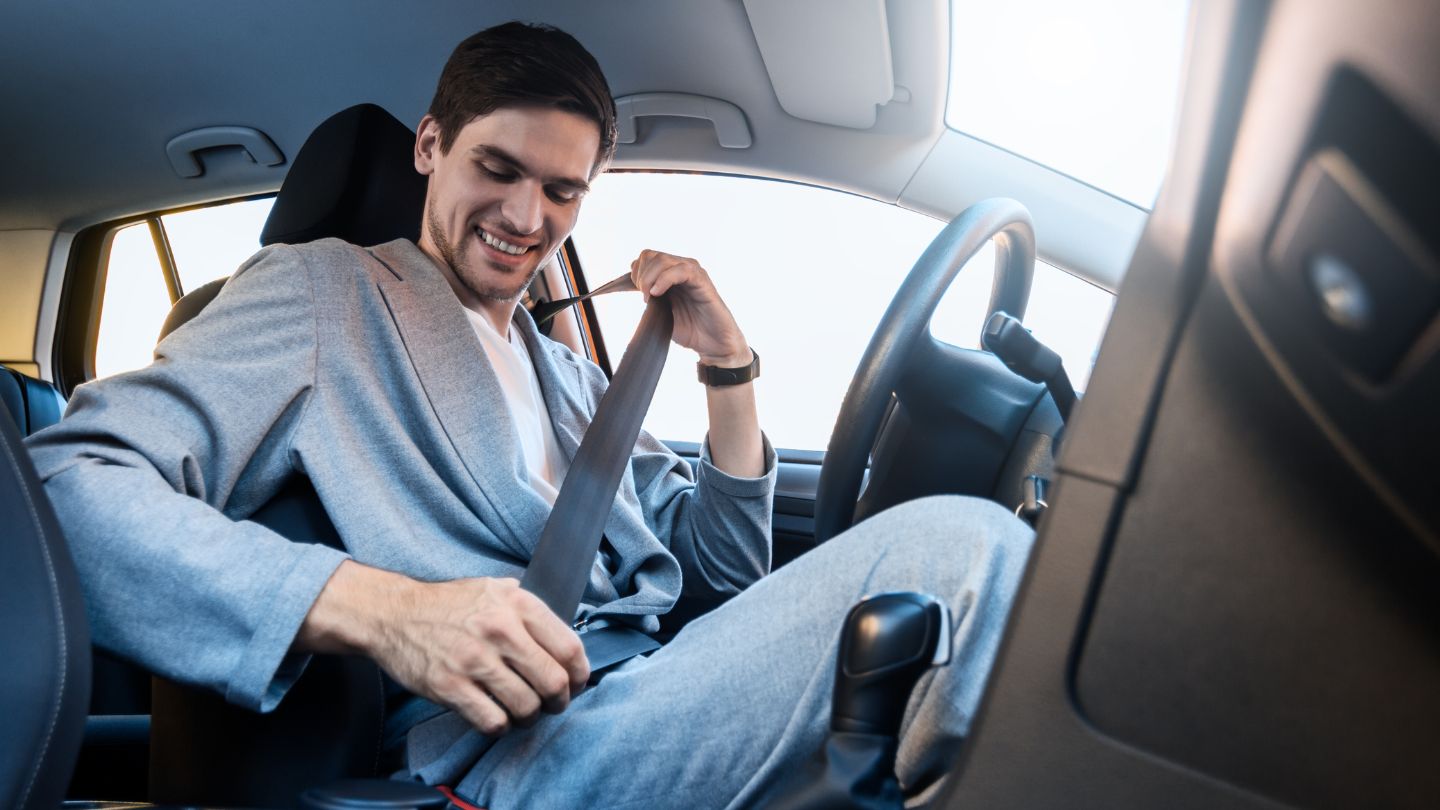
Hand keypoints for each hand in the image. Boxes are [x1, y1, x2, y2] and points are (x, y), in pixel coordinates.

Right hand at [298, 563, 588, 735]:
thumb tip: (564, 641)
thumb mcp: (497, 589)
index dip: (580, 673)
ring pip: (526, 706)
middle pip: (553, 682)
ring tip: (524, 711)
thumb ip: (531, 610)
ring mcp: (474, 660)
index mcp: (517, 604)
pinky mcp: (450, 686)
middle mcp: (499, 630)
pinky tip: (498, 717)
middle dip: (560, 700)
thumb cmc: (450, 604)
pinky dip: (502, 726)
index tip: (577, 682)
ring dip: (530, 716)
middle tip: (553, 703)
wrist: (394, 614)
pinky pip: (493, 721)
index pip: (569, 647)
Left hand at [630, 249, 750, 366]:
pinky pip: (681, 270)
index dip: (636, 273)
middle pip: (651, 255)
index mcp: (671, 273)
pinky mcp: (702, 280)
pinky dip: (664, 279)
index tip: (638, 294)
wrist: (712, 344)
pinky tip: (658, 294)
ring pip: (662, 259)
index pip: (646, 257)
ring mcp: (693, 272)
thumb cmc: (689, 329)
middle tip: (644, 298)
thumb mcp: (660, 311)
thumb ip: (648, 294)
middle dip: (641, 276)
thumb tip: (629, 280)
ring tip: (650, 298)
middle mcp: (681, 268)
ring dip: (649, 278)